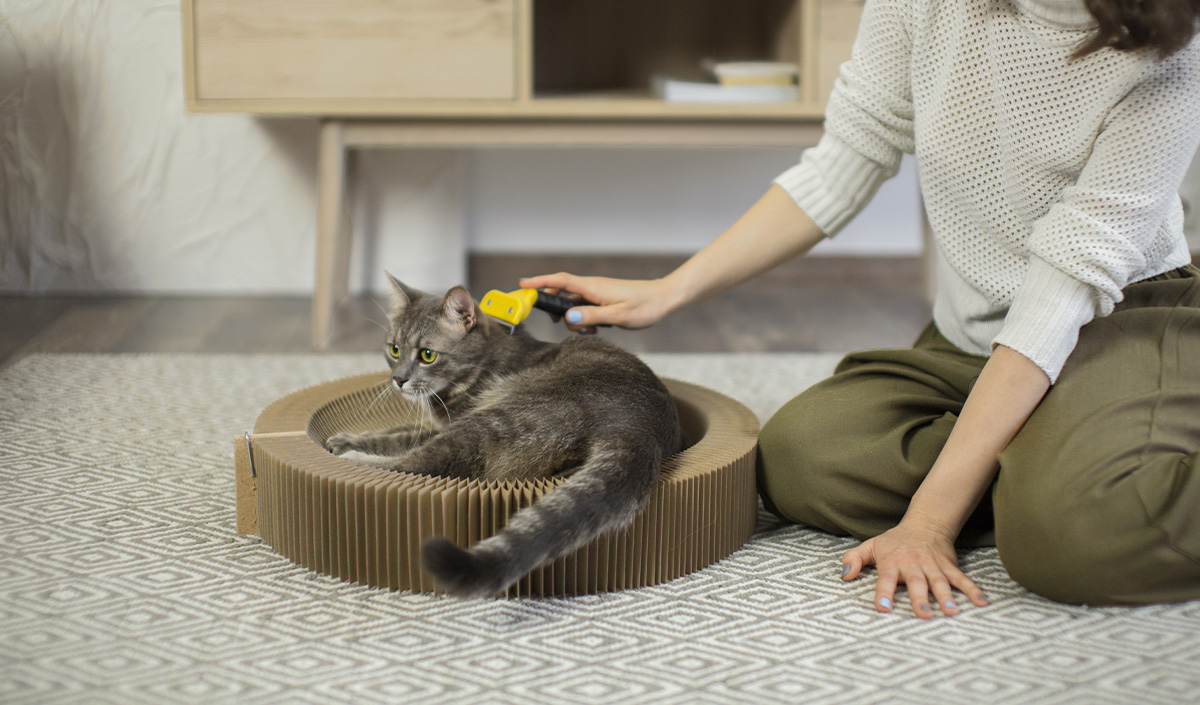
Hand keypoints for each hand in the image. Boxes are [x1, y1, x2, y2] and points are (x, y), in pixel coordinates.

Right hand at [518, 273, 677, 332]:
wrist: (664, 299)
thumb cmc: (645, 306)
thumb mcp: (618, 315)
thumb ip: (592, 316)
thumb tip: (567, 317)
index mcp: (593, 288)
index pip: (561, 281)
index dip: (540, 282)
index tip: (522, 284)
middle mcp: (592, 288)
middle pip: (562, 293)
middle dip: (554, 307)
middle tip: (555, 323)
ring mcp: (597, 293)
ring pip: (573, 304)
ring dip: (573, 318)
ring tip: (590, 331)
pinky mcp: (602, 300)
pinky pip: (583, 308)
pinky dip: (582, 319)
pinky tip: (595, 329)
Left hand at [840, 519, 988, 617]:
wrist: (925, 524)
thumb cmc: (894, 542)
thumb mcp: (870, 546)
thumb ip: (853, 559)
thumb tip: (844, 576)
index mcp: (891, 562)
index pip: (885, 579)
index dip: (883, 593)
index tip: (883, 608)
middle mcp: (913, 564)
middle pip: (917, 583)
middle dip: (920, 599)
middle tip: (923, 616)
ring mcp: (933, 566)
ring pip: (940, 582)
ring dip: (946, 597)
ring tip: (952, 612)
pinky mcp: (948, 566)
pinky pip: (961, 579)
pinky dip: (972, 590)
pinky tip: (982, 603)